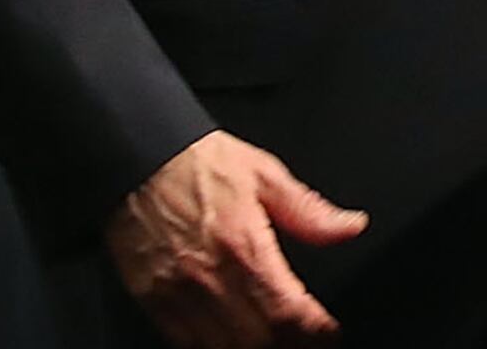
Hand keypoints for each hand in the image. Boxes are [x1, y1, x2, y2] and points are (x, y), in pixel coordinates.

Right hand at [106, 130, 363, 345]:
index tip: (329, 334)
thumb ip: (310, 210)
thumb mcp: (265, 175)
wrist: (135, 157)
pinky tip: (233, 342)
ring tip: (277, 344)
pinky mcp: (150, 300)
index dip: (315, 332)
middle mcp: (209, 278)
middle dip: (289, 347)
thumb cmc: (199, 163)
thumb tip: (351, 227)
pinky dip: (213, 348)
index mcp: (243, 246)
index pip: (288, 312)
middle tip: (309, 342)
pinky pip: (184, 342)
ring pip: (221, 348)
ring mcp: (176, 294)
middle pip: (257, 340)